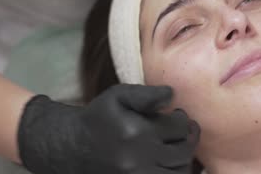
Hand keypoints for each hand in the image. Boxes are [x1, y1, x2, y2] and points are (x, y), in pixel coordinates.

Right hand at [18, 84, 199, 173]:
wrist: (73, 147)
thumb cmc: (100, 118)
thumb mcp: (118, 96)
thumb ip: (147, 93)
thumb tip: (173, 94)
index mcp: (136, 133)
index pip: (179, 127)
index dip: (182, 119)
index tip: (176, 115)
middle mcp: (138, 160)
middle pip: (184, 151)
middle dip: (188, 137)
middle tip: (181, 130)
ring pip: (180, 171)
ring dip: (184, 158)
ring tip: (177, 146)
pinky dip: (174, 171)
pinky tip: (170, 161)